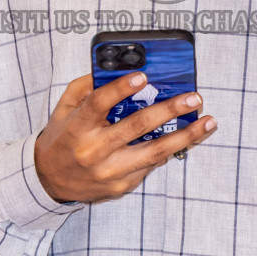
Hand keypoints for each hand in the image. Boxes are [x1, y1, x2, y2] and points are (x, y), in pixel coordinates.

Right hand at [34, 72, 216, 203]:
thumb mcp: (64, 109)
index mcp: (78, 128)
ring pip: (154, 152)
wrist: (49, 182)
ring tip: (207, 122)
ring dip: (185, 136)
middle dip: (168, 110)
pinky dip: (171, 149)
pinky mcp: (122, 186)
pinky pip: (150, 165)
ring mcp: (110, 172)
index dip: (121, 88)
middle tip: (193, 98)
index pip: (100, 103)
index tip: (144, 76)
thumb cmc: (60, 140)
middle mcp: (94, 151)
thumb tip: (115, 69)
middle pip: (136, 127)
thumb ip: (85, 88)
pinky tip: (188, 137)